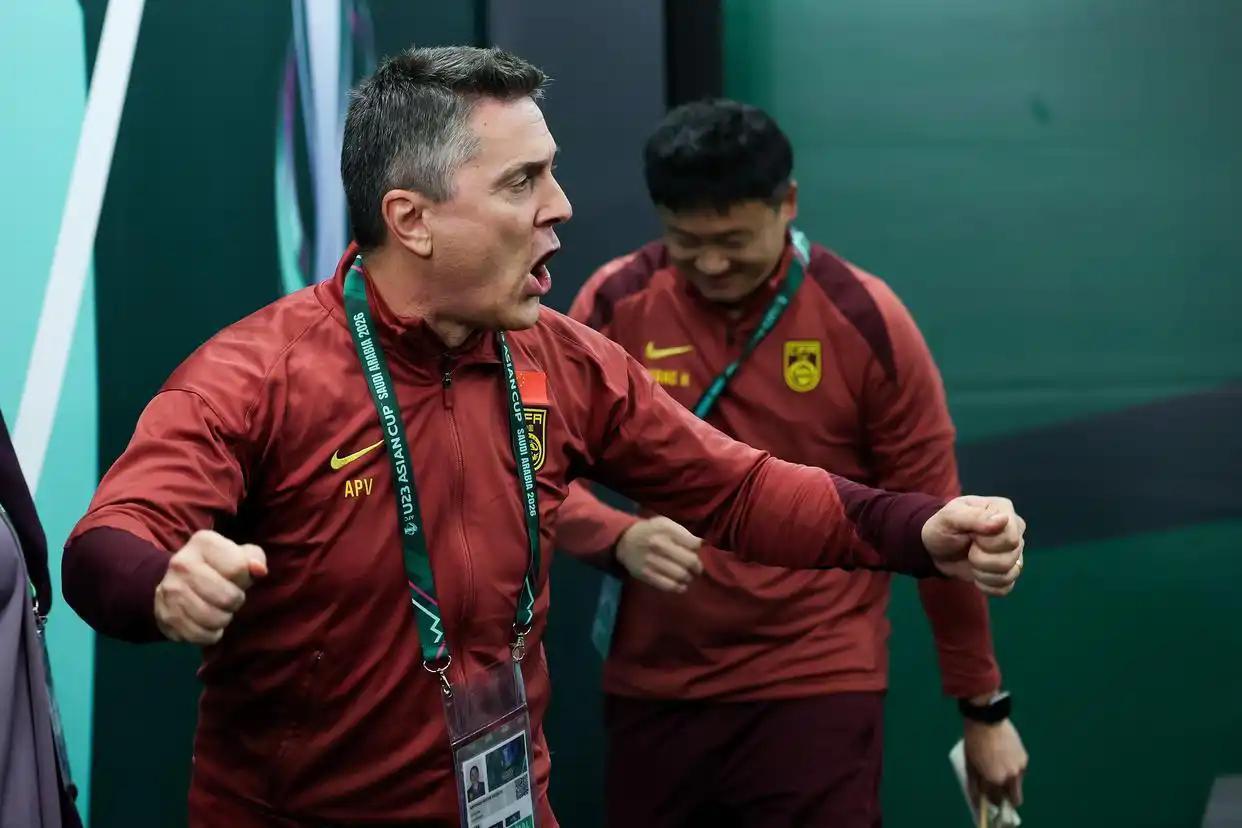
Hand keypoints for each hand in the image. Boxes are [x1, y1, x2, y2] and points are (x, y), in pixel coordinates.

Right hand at [154, 530, 267, 644]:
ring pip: (214, 619)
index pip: (239, 568)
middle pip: (227, 597)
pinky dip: (209, 634)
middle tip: (229, 598)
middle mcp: (182, 563)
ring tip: (219, 610)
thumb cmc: (216, 567)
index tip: (236, 579)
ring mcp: (170, 590)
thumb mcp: (238, 555)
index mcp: (203, 542)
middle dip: (235, 601)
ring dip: (223, 619)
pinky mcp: (165, 616)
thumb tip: (259, 570)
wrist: (173, 582)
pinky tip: (207, 624)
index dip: (244, 579)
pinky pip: (199, 635)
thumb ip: (254, 558)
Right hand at [615, 517, 702, 592]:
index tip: (695, 552)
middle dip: (697, 567)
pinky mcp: (646, 575)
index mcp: (666, 530)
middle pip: (690, 561)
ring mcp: (652, 561)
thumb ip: (683, 532)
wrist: (624, 541)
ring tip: (687, 576)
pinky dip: (678, 588)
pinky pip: (668, 586)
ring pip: (681, 575)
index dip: (698, 550)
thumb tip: (701, 544)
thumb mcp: (665, 523)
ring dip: (688, 578)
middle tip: (696, 568)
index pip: (694, 544)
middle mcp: (659, 545)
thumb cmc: (650, 531)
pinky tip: (681, 585)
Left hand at [922, 496, 1024, 594]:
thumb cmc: (943, 526)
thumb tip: (1004, 520)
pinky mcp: (1008, 572)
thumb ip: (975, 516)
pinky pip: (1005, 587)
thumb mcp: (950, 517)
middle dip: (982, 559)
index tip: (971, 535)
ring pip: (1010, 574)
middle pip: (1011, 558)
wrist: (934, 548)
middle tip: (968, 548)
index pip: (1011, 539)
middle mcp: (1015, 531)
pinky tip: (975, 575)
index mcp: (1004, 511)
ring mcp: (1014, 553)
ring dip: (982, 573)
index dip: (987, 543)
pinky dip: (986, 585)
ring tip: (970, 560)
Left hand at [964, 716, 1027, 807]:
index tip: (988, 799)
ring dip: (1009, 783)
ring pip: (1017, 784)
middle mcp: (1011, 776)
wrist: (986, 719)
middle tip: (996, 790)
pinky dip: (1012, 770)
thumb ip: (974, 785)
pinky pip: (1019, 771)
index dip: (991, 801)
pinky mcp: (1024, 758)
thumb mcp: (970, 765)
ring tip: (997, 768)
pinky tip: (1002, 758)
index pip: (996, 800)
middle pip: (1014, 798)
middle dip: (1006, 797)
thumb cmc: (974, 742)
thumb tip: (977, 800)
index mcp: (995, 779)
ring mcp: (1019, 767)